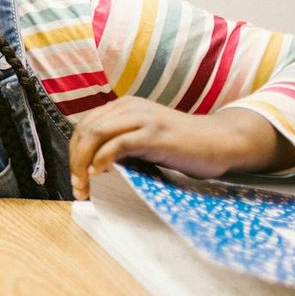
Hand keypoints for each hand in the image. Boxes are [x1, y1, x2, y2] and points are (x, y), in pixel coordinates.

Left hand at [68, 97, 294, 198]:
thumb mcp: (143, 140)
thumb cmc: (181, 147)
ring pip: (95, 135)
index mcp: (123, 107)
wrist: (221, 142)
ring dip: (83, 163)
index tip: (77, 180)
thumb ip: (119, 145)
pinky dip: (103, 159)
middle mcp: (129, 107)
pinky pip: (118, 143)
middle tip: (78, 188)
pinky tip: (100, 174)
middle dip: (75, 161)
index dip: (74, 154)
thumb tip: (90, 167)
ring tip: (85, 187)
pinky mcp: (154, 133)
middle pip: (85, 131)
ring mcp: (142, 118)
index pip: (84, 128)